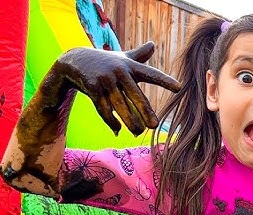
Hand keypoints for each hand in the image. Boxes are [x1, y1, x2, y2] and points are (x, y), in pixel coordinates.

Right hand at [53, 42, 180, 134]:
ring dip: (129, 121)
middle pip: (135, 95)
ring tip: (137, 132)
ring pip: (119, 105)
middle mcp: (119, 71)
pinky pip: (103, 108)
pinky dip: (111, 120)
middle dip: (145, 111)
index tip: (179, 88)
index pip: (151, 74)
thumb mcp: (122, 58)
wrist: (73, 61)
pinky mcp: (92, 87)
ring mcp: (105, 79)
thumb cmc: (105, 62)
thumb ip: (139, 55)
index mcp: (130, 66)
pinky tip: (118, 130)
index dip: (165, 81)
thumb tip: (153, 44)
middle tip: (154, 126)